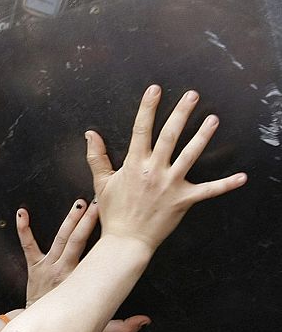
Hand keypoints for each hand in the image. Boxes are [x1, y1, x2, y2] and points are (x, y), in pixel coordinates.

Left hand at [17, 204, 150, 331]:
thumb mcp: (97, 329)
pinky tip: (21, 213)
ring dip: (70, 219)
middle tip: (97, 204)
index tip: (113, 222)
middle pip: (77, 240)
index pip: (93, 254)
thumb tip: (144, 322)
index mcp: (78, 280)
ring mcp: (48, 266)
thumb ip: (121, 327)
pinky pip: (28, 245)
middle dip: (88, 220)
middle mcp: (63, 269)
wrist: (37, 327)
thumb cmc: (67, 324)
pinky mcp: (34, 266)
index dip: (103, 237)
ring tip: (79, 204)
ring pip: (60, 238)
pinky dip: (23, 228)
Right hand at [86, 85, 246, 253]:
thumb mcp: (101, 183)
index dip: (148, 108)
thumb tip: (90, 135)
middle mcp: (154, 170)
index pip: (141, 129)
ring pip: (190, 155)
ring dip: (203, 136)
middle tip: (192, 96)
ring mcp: (170, 184)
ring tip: (213, 120)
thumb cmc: (113, 213)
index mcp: (134, 164)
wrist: (126, 240)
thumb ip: (97, 157)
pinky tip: (241, 177)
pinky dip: (225, 185)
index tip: (155, 90)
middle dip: (181, 113)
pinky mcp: (183, 200)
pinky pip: (208, 191)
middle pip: (170, 136)